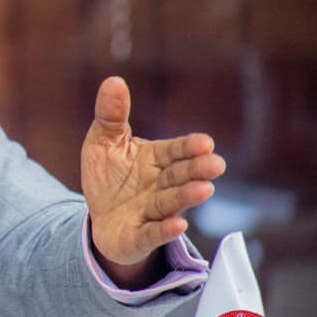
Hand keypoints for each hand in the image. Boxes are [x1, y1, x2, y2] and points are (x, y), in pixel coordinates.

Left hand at [81, 77, 225, 286]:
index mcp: (156, 159)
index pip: (175, 151)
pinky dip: (165, 230)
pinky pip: (153, 233)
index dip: (189, 148)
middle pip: (180, 176)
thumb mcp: (102, 141)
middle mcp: (160, 185)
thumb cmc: (108, 175)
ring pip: (171, 203)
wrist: (100, 218)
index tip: (205, 142)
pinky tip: (179, 225)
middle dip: (196, 170)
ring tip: (205, 189)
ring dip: (187, 196)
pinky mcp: (140, 236)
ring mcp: (152, 212)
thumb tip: (114, 80)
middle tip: (215, 164)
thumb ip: (111, 115)